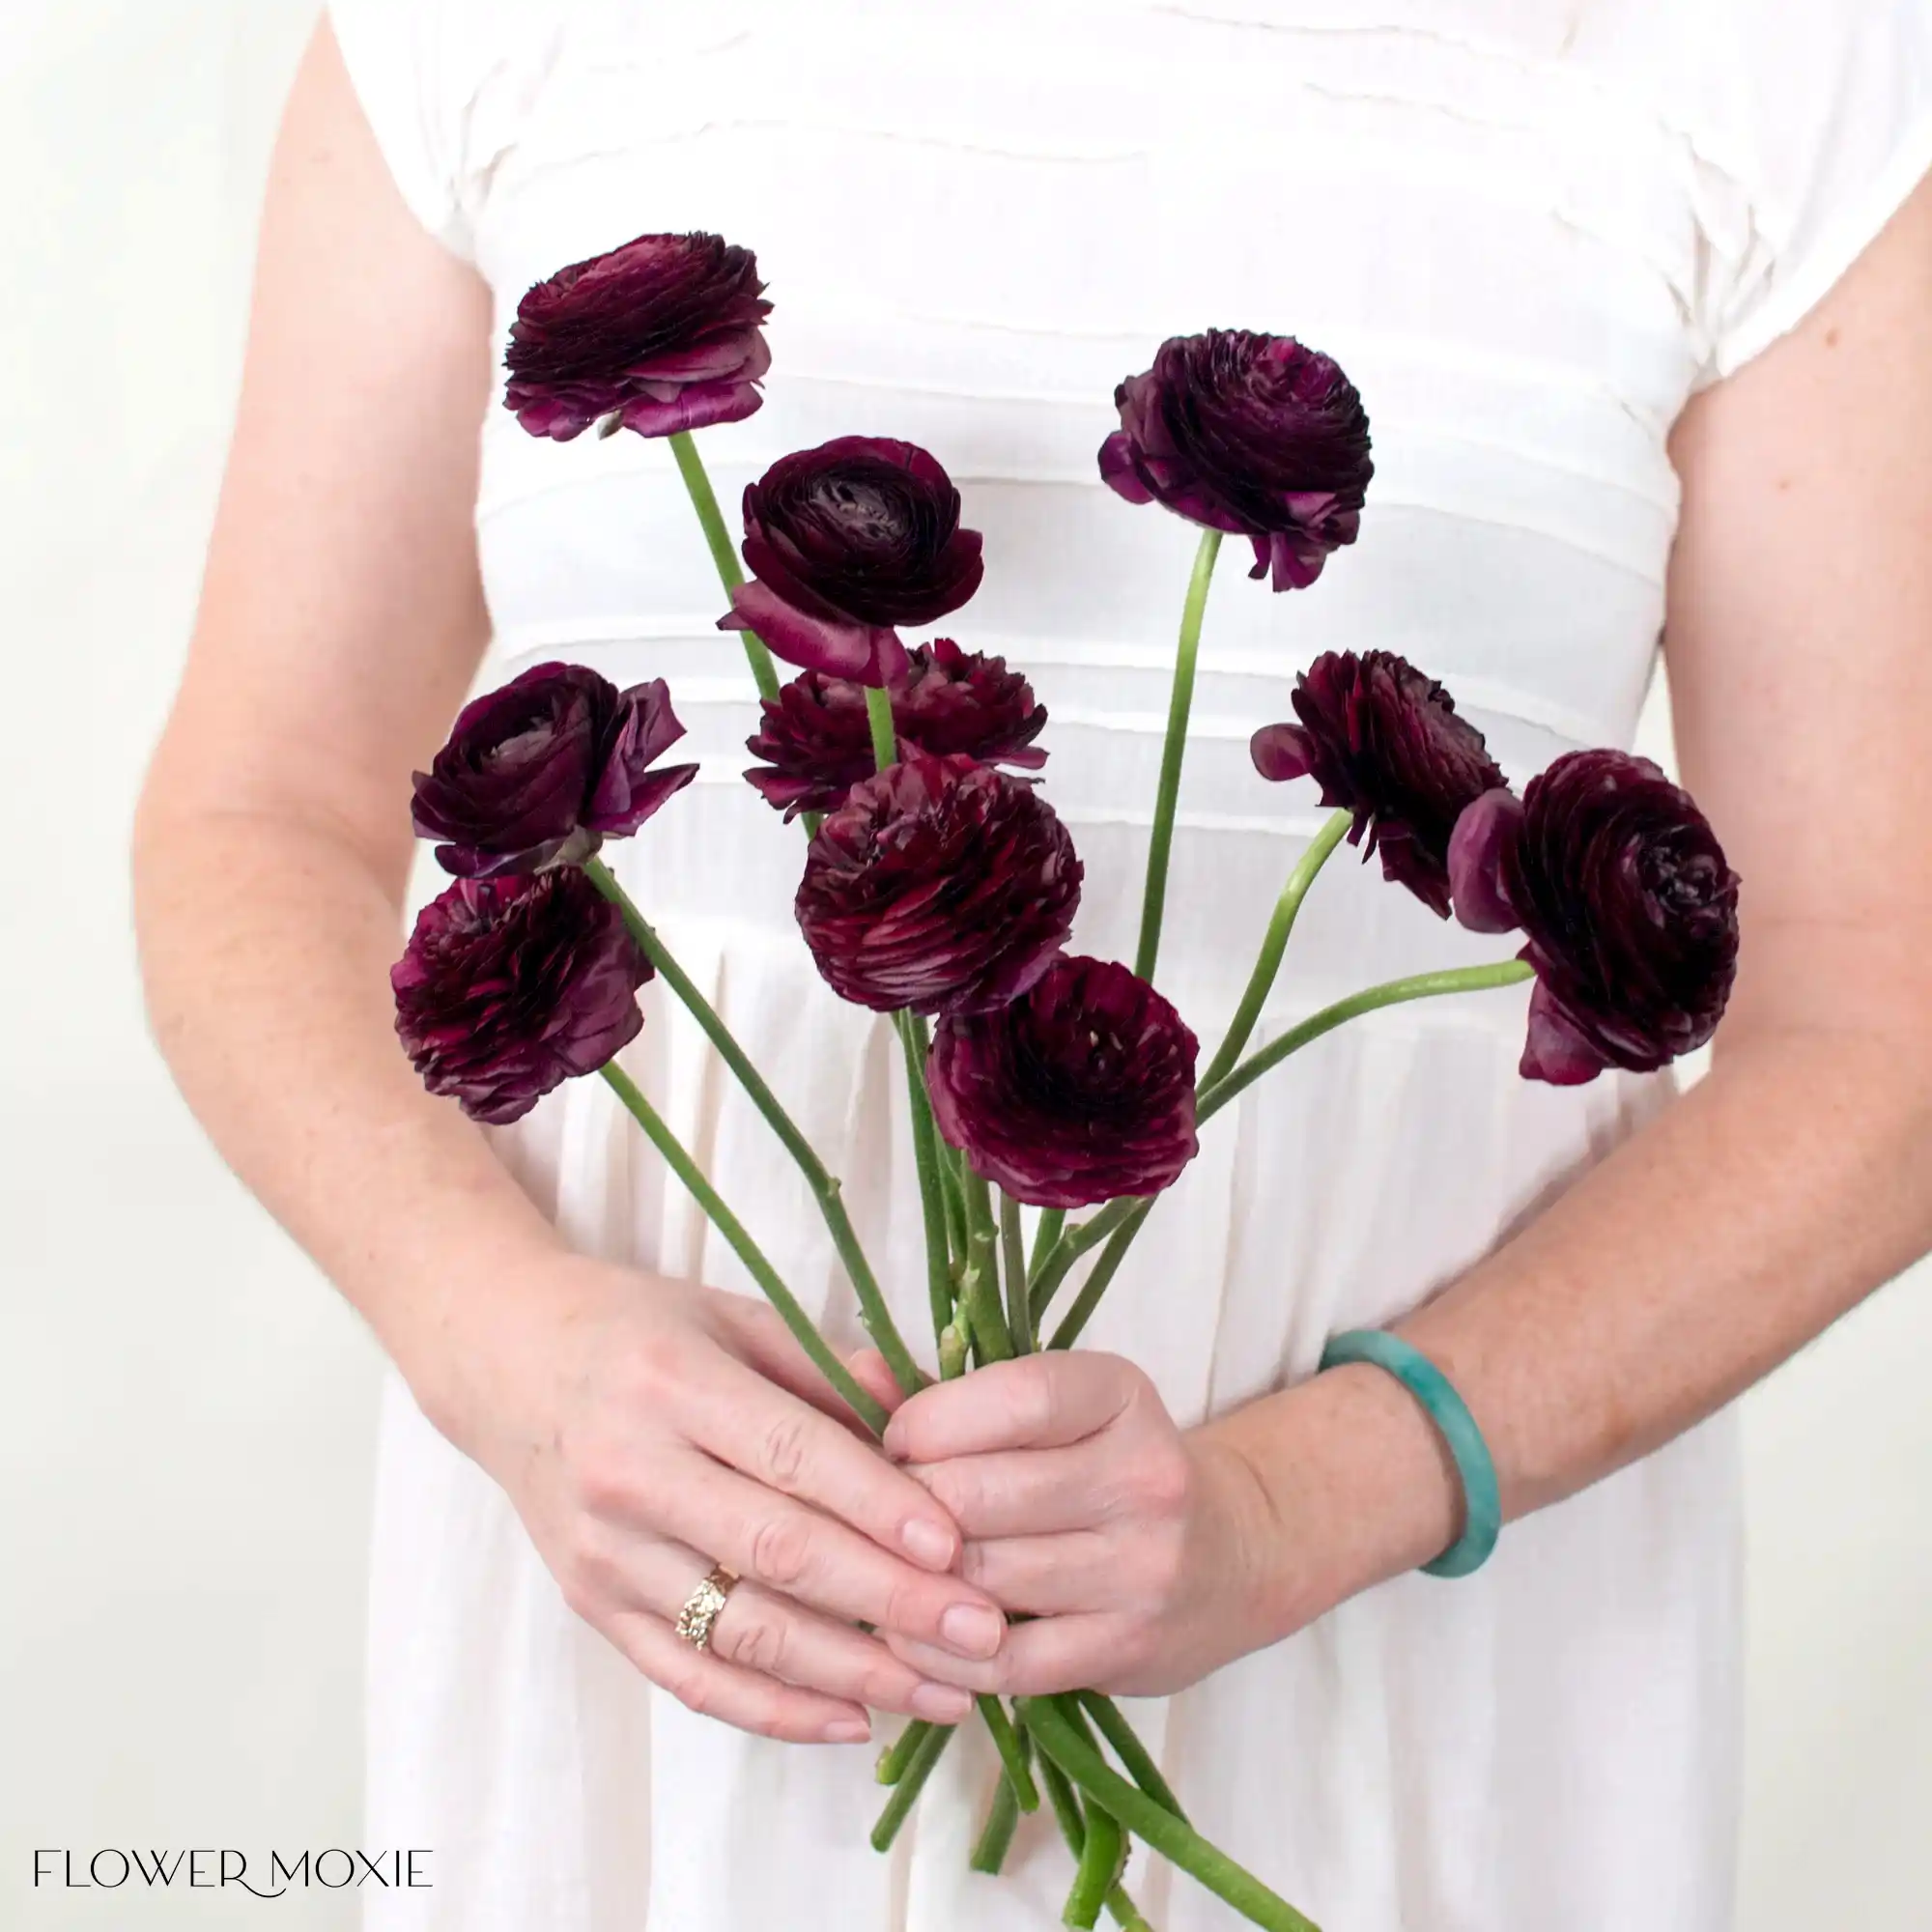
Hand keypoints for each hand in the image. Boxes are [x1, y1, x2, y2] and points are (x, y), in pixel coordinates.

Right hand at [430, 1253, 1002, 1743]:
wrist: (505, 1365)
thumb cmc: (639, 1330)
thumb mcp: (731, 1316)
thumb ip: (827, 1367)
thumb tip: (926, 1420)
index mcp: (672, 1383)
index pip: (789, 1454)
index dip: (875, 1506)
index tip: (956, 1546)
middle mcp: (632, 1474)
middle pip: (775, 1553)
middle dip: (888, 1602)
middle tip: (979, 1634)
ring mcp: (606, 1553)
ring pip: (740, 1632)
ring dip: (850, 1673)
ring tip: (944, 1692)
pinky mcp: (595, 1608)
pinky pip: (691, 1677)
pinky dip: (775, 1710)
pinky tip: (853, 1720)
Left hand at [868, 1351, 1284, 1698]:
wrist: (1230, 1554)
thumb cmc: (1108, 1465)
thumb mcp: (1055, 1408)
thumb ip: (951, 1392)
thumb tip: (852, 1377)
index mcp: (1121, 1395)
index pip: (1013, 1400)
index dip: (928, 1422)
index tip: (896, 1441)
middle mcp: (1144, 1477)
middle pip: (980, 1494)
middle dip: (905, 1506)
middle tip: (874, 1515)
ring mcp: (1142, 1569)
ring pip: (982, 1577)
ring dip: (912, 1580)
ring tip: (879, 1570)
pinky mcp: (1126, 1649)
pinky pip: (1003, 1661)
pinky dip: (940, 1653)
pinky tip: (912, 1635)